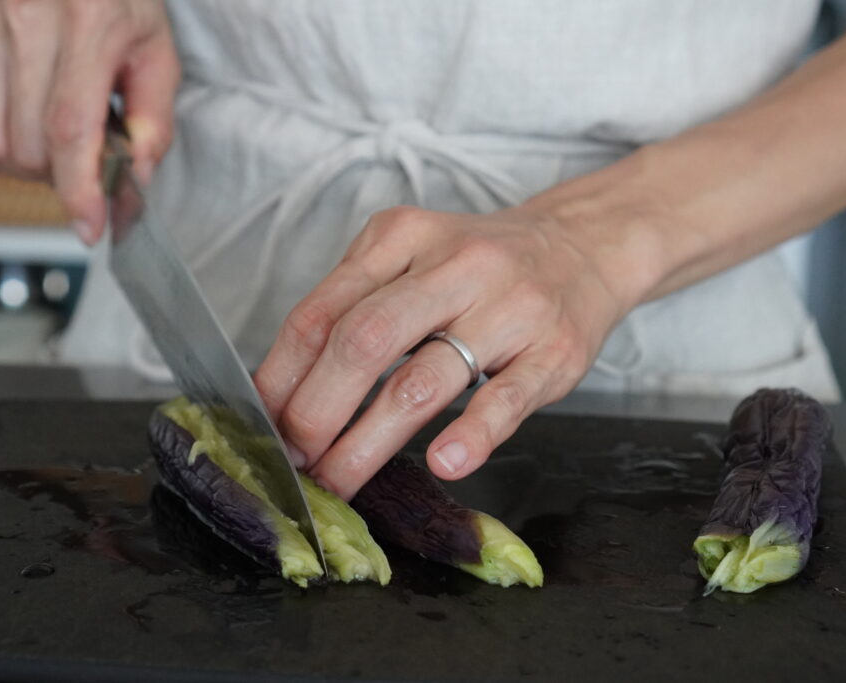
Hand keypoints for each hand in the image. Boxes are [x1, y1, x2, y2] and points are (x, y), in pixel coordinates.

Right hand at [0, 0, 179, 243]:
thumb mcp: (156, 47)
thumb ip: (155, 118)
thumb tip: (136, 175)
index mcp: (90, 22)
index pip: (71, 127)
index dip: (78, 188)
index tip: (89, 224)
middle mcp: (29, 20)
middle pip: (30, 146)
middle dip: (62, 176)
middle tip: (91, 161)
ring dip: (29, 163)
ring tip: (59, 140)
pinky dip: (5, 131)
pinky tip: (33, 107)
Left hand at [255, 204, 647, 499]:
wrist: (583, 246)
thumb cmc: (480, 267)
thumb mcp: (411, 259)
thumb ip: (353, 308)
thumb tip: (284, 390)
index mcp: (402, 238)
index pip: (322, 310)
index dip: (283, 375)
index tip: (261, 424)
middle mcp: (453, 265)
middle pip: (364, 341)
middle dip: (316, 410)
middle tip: (294, 460)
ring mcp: (507, 308)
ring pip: (423, 379)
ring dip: (369, 441)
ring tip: (338, 481)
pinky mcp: (552, 351)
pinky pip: (505, 398)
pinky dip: (471, 434)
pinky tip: (444, 462)